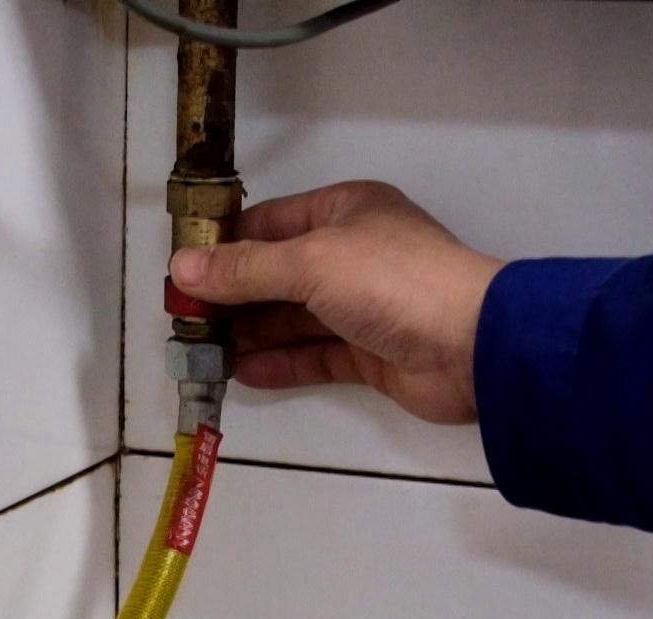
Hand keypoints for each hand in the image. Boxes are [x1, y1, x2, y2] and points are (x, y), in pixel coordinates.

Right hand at [168, 181, 503, 423]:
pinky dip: (280, 363)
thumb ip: (244, 270)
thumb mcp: (310, 263)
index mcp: (345, 211)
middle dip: (232, 295)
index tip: (180, 272)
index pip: (270, 222)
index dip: (224, 244)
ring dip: (251, 333)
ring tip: (202, 351)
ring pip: (295, 317)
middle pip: (278, 272)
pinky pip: (315, 355)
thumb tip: (182, 269)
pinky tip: (241, 374)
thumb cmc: (392, 282)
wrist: (472, 346)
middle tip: (184, 320)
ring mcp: (364, 306)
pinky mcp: (371, 354)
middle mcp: (353, 253)